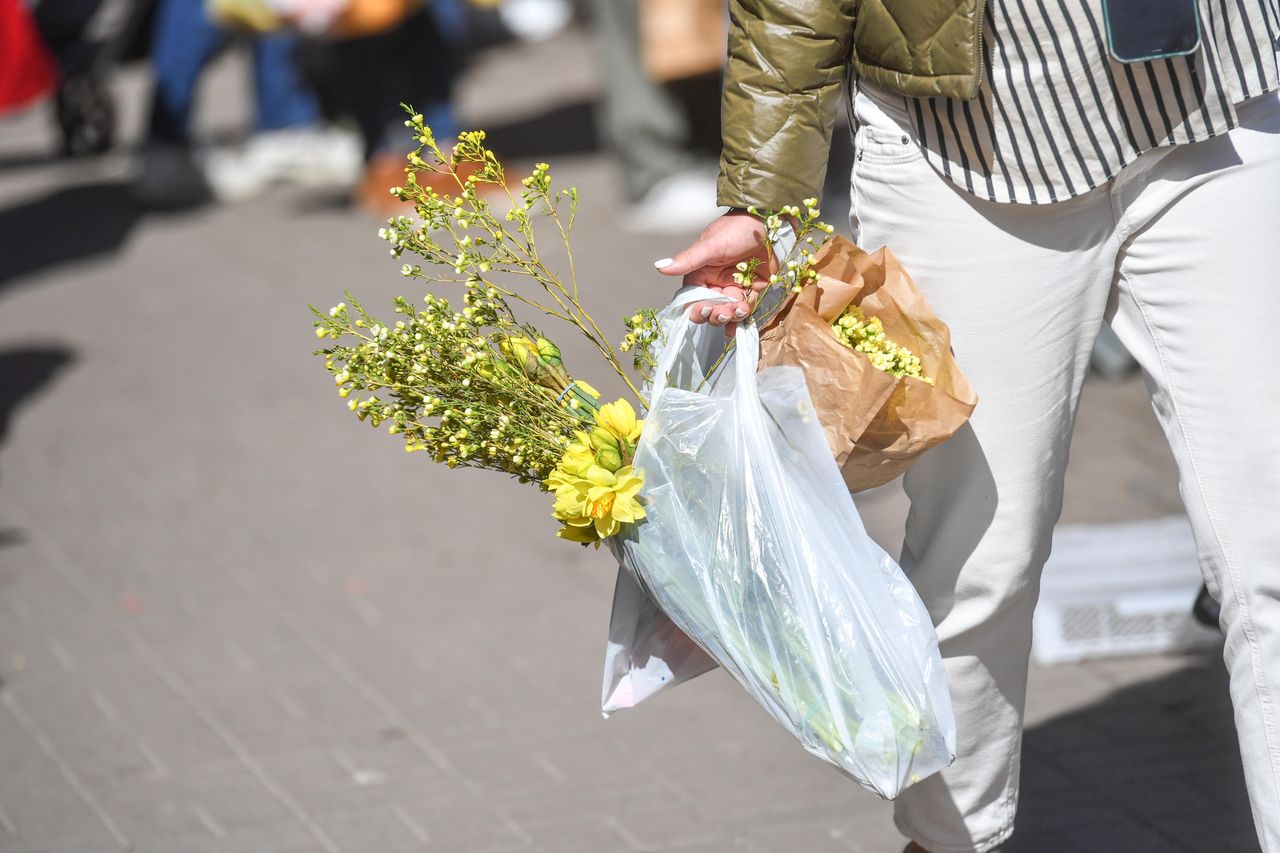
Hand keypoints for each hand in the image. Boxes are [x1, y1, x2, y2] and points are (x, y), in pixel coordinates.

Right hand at [654, 209, 774, 335]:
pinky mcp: (751, 288)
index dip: (696, 309)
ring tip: (740, 309)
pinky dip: (744, 316)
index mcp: (700, 273)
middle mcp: (715, 282)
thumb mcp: (710, 246)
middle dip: (716, 316)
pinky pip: (746, 307)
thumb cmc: (736, 229)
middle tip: (725, 312)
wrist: (766, 223)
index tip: (705, 309)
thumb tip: (660, 267)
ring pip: (727, 312)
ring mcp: (733, 286)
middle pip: (709, 310)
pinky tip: (744, 317)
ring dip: (731, 316)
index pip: (692, 299)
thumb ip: (687, 260)